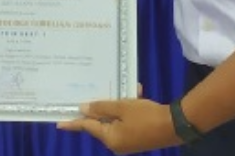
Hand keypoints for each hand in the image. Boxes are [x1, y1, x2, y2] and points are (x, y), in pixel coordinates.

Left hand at [56, 97, 178, 155]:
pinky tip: (135, 92)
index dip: (73, 122)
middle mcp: (116, 143)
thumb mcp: (122, 107)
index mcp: (110, 138)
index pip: (87, 127)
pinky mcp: (138, 137)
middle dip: (100, 108)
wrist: (176, 125)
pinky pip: (126, 121)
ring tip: (122, 90)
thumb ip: (101, 107)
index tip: (58, 122)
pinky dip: (128, 109)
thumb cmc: (146, 116)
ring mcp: (128, 142)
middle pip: (101, 123)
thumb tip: (83, 109)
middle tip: (90, 95)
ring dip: (117, 105)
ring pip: (115, 120)